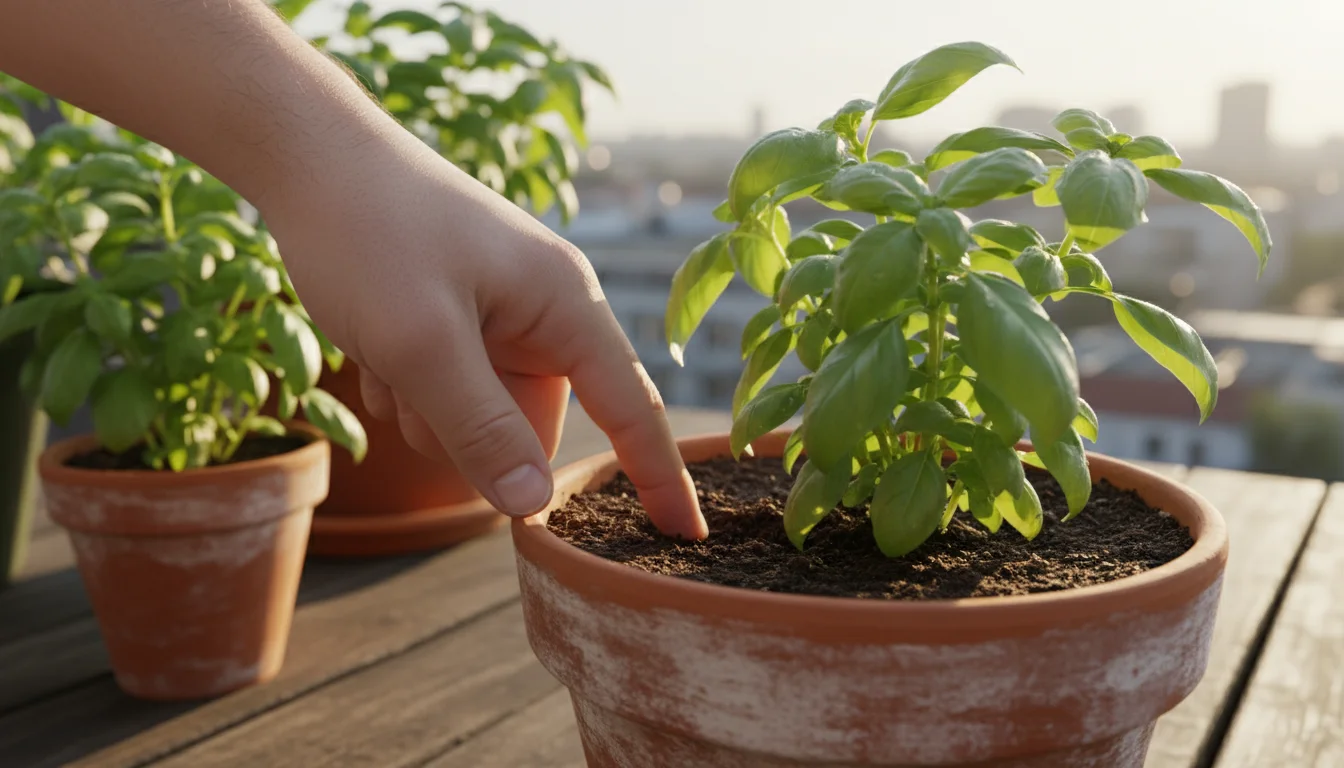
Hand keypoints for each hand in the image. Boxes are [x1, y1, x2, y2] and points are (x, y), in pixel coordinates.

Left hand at [261, 130, 707, 539]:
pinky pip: (446, 392)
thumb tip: (531, 506)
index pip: (632, 407)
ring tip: (387, 350)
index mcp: (566, 303)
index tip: (687, 538)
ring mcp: (500, 315)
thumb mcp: (422, 344)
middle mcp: (544, 311)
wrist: (307, 157)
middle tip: (412, 383)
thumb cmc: (370, 233)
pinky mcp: (461, 319)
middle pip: (532, 422)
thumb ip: (481, 429)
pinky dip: (405, 383)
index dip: (659, 476)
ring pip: (481, 415)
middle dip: (468, 428)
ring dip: (426, 407)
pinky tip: (372, 338)